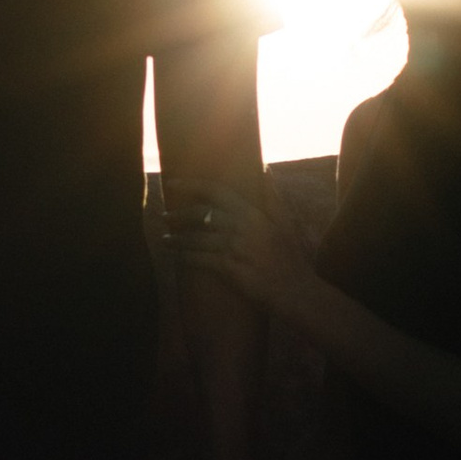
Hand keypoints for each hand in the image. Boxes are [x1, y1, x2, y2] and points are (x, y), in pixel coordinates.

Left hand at [161, 179, 325, 330]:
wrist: (296, 291)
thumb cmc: (291, 257)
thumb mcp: (286, 222)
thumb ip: (272, 195)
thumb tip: (264, 168)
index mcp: (252, 212)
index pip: (216, 191)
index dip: (192, 185)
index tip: (173, 182)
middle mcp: (241, 226)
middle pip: (200, 214)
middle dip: (178, 214)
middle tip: (164, 215)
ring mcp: (234, 247)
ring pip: (195, 238)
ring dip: (176, 238)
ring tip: (164, 239)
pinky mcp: (228, 268)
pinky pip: (199, 259)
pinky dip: (184, 257)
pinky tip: (175, 258)